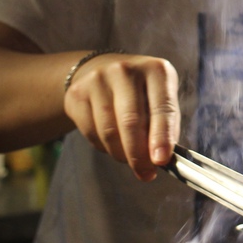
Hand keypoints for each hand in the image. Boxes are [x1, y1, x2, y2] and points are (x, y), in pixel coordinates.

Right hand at [63, 52, 180, 180]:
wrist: (102, 69)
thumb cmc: (141, 92)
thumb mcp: (160, 99)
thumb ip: (165, 126)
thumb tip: (160, 159)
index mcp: (156, 70)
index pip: (162, 108)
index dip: (162, 136)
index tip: (161, 161)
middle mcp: (126, 70)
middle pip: (131, 122)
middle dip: (138, 155)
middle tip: (145, 173)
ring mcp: (98, 79)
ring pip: (109, 131)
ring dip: (121, 154)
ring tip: (129, 158)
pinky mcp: (77, 93)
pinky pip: (90, 132)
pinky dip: (104, 147)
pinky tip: (111, 144)